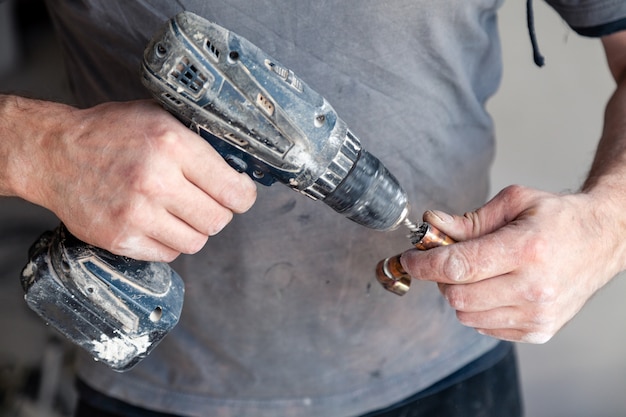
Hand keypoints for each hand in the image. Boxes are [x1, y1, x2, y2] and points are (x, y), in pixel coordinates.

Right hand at [18, 99, 256, 260]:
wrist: (53, 153)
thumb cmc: (109, 133)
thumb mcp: (157, 117)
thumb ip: (198, 140)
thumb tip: (238, 166)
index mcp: (172, 145)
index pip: (234, 190)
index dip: (244, 196)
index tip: (240, 195)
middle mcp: (156, 181)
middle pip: (218, 220)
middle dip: (219, 212)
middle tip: (207, 202)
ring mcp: (136, 214)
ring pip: (196, 241)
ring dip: (194, 229)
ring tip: (178, 211)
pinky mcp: (120, 238)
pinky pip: (168, 254)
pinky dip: (169, 242)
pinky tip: (157, 223)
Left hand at [400, 185, 625, 342]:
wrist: (602, 241)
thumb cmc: (558, 219)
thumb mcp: (514, 203)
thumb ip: (468, 219)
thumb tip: (430, 224)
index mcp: (526, 249)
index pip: (458, 266)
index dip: (424, 264)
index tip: (411, 258)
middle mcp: (534, 287)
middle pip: (457, 295)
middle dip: (440, 277)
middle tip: (445, 260)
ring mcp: (538, 314)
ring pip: (466, 315)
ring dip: (458, 294)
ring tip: (475, 273)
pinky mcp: (539, 331)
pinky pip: (485, 327)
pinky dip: (477, 309)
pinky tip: (493, 288)